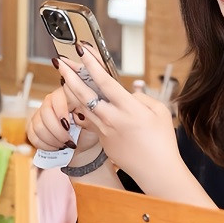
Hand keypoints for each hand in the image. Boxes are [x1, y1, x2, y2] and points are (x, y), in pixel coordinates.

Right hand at [28, 90, 97, 157]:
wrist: (82, 143)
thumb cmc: (89, 130)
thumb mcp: (94, 123)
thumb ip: (88, 116)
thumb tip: (80, 117)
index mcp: (66, 96)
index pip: (57, 98)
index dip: (61, 112)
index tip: (68, 127)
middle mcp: (50, 102)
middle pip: (45, 113)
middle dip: (57, 131)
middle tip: (68, 141)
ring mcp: (40, 114)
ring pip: (38, 126)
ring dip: (51, 140)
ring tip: (63, 145)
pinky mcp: (33, 126)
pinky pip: (32, 135)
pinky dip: (44, 145)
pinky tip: (55, 147)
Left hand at [51, 44, 183, 191]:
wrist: (156, 172)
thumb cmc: (163, 142)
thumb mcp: (160, 112)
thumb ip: (142, 98)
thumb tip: (128, 93)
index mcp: (129, 109)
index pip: (105, 81)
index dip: (91, 64)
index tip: (82, 50)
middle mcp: (112, 119)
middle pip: (84, 93)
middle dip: (70, 75)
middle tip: (60, 61)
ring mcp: (104, 131)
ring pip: (82, 106)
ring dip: (72, 90)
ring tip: (65, 76)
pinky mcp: (102, 140)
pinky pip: (89, 120)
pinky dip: (82, 107)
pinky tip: (78, 99)